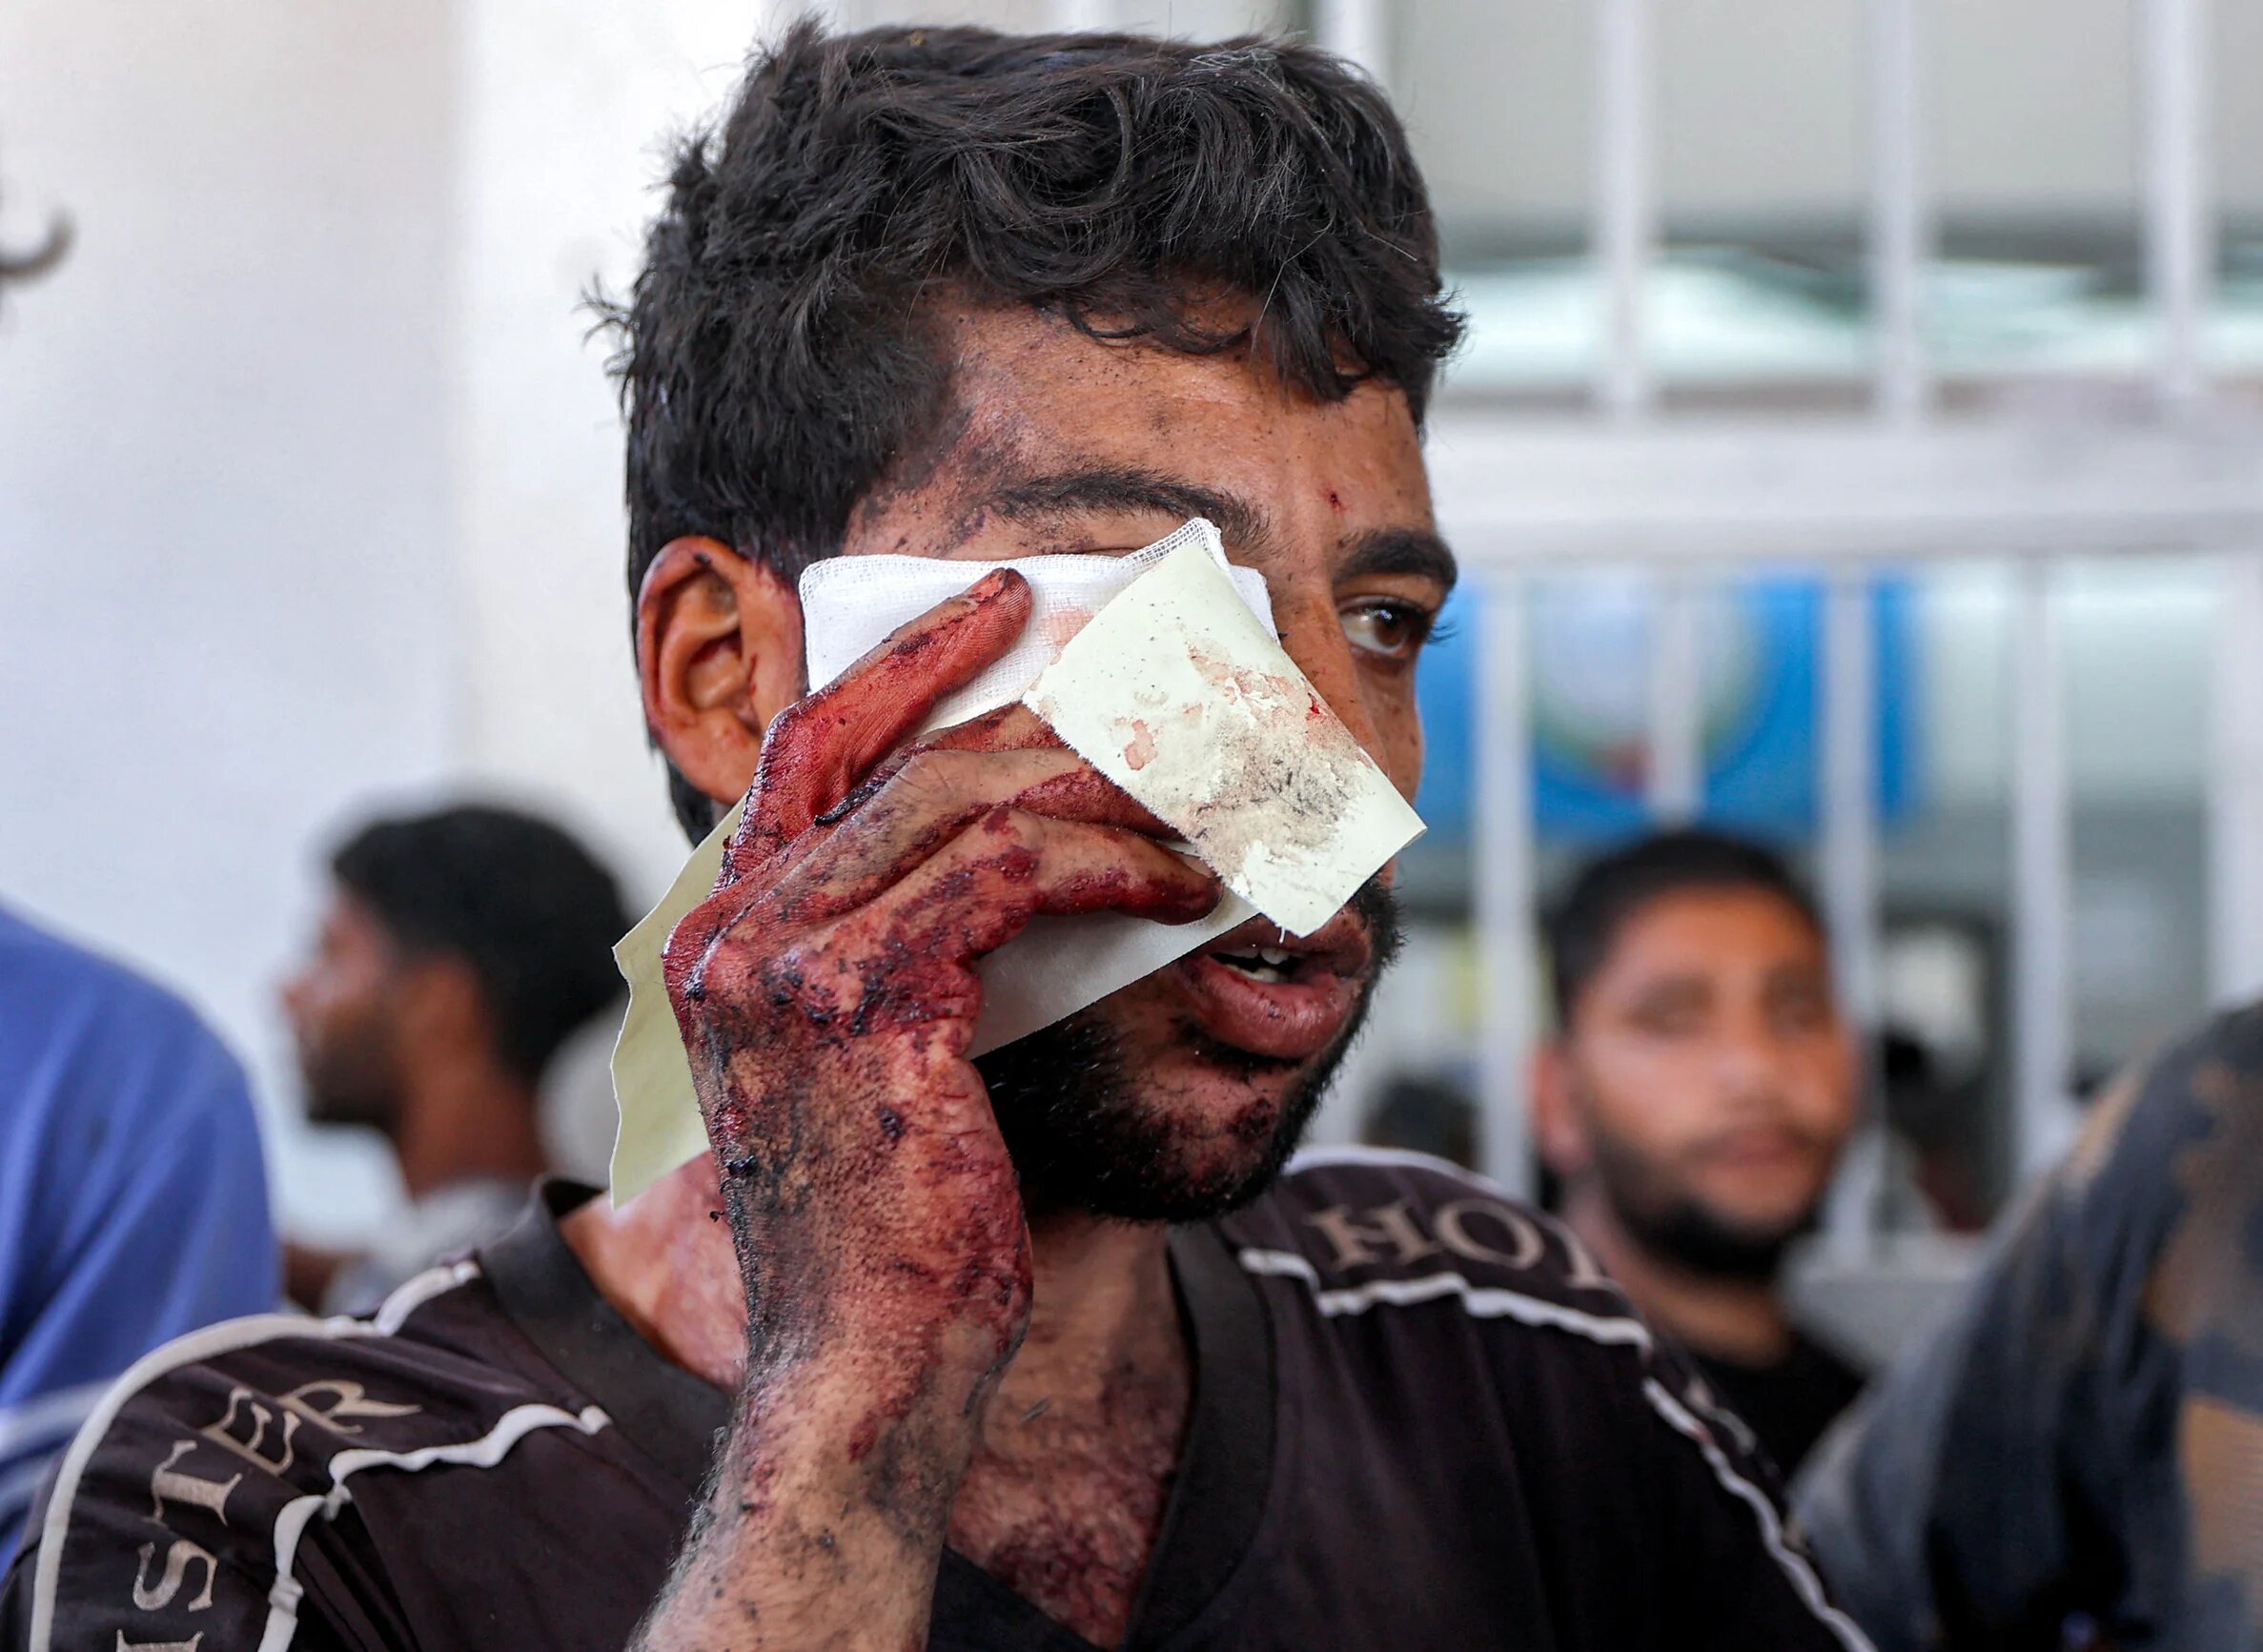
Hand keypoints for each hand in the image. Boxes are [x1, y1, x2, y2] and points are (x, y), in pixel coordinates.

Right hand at [662, 567, 1216, 1382]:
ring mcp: (784, 960)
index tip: (1001, 610)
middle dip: (1037, 708)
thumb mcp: (880, 1071)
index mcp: (722, 940)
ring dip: (1103, 785)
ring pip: (964, 800)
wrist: (866, 1369)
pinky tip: (1190, 881)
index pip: (805, 751)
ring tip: (1202, 794)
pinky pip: (1012, 872)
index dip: (903, 665)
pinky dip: (1114, 859)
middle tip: (1151, 687)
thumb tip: (1010, 866)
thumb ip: (903, 959)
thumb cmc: (893, 1233)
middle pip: (897, 755)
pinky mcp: (867, 998)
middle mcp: (731, 933)